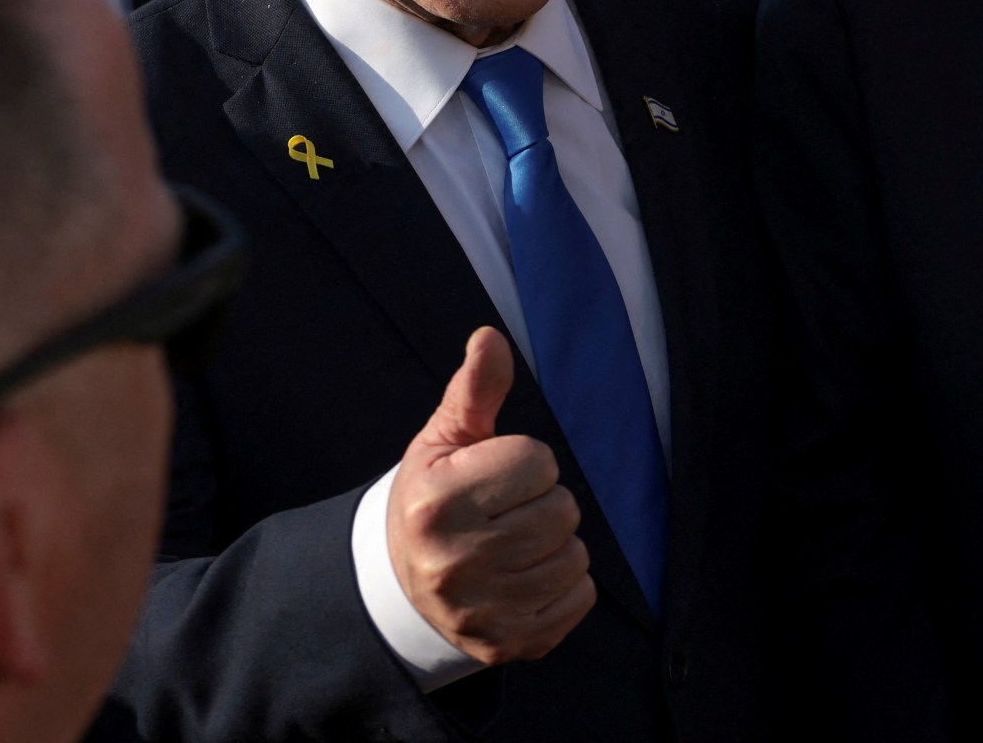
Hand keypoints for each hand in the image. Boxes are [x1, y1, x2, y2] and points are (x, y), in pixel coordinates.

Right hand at [387, 327, 594, 665]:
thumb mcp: (443, 442)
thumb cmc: (432, 499)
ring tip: (513, 546)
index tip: (494, 477)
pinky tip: (524, 579)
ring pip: (576, 555)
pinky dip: (565, 585)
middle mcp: (457, 564)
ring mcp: (486, 611)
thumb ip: (474, 389)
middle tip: (505, 514)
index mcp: (437, 505)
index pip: (538, 462)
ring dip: (555, 544)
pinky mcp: (513, 644)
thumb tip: (490, 336)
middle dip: (543, 502)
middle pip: (563, 510)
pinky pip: (581, 597)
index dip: (524, 462)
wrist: (401, 589)